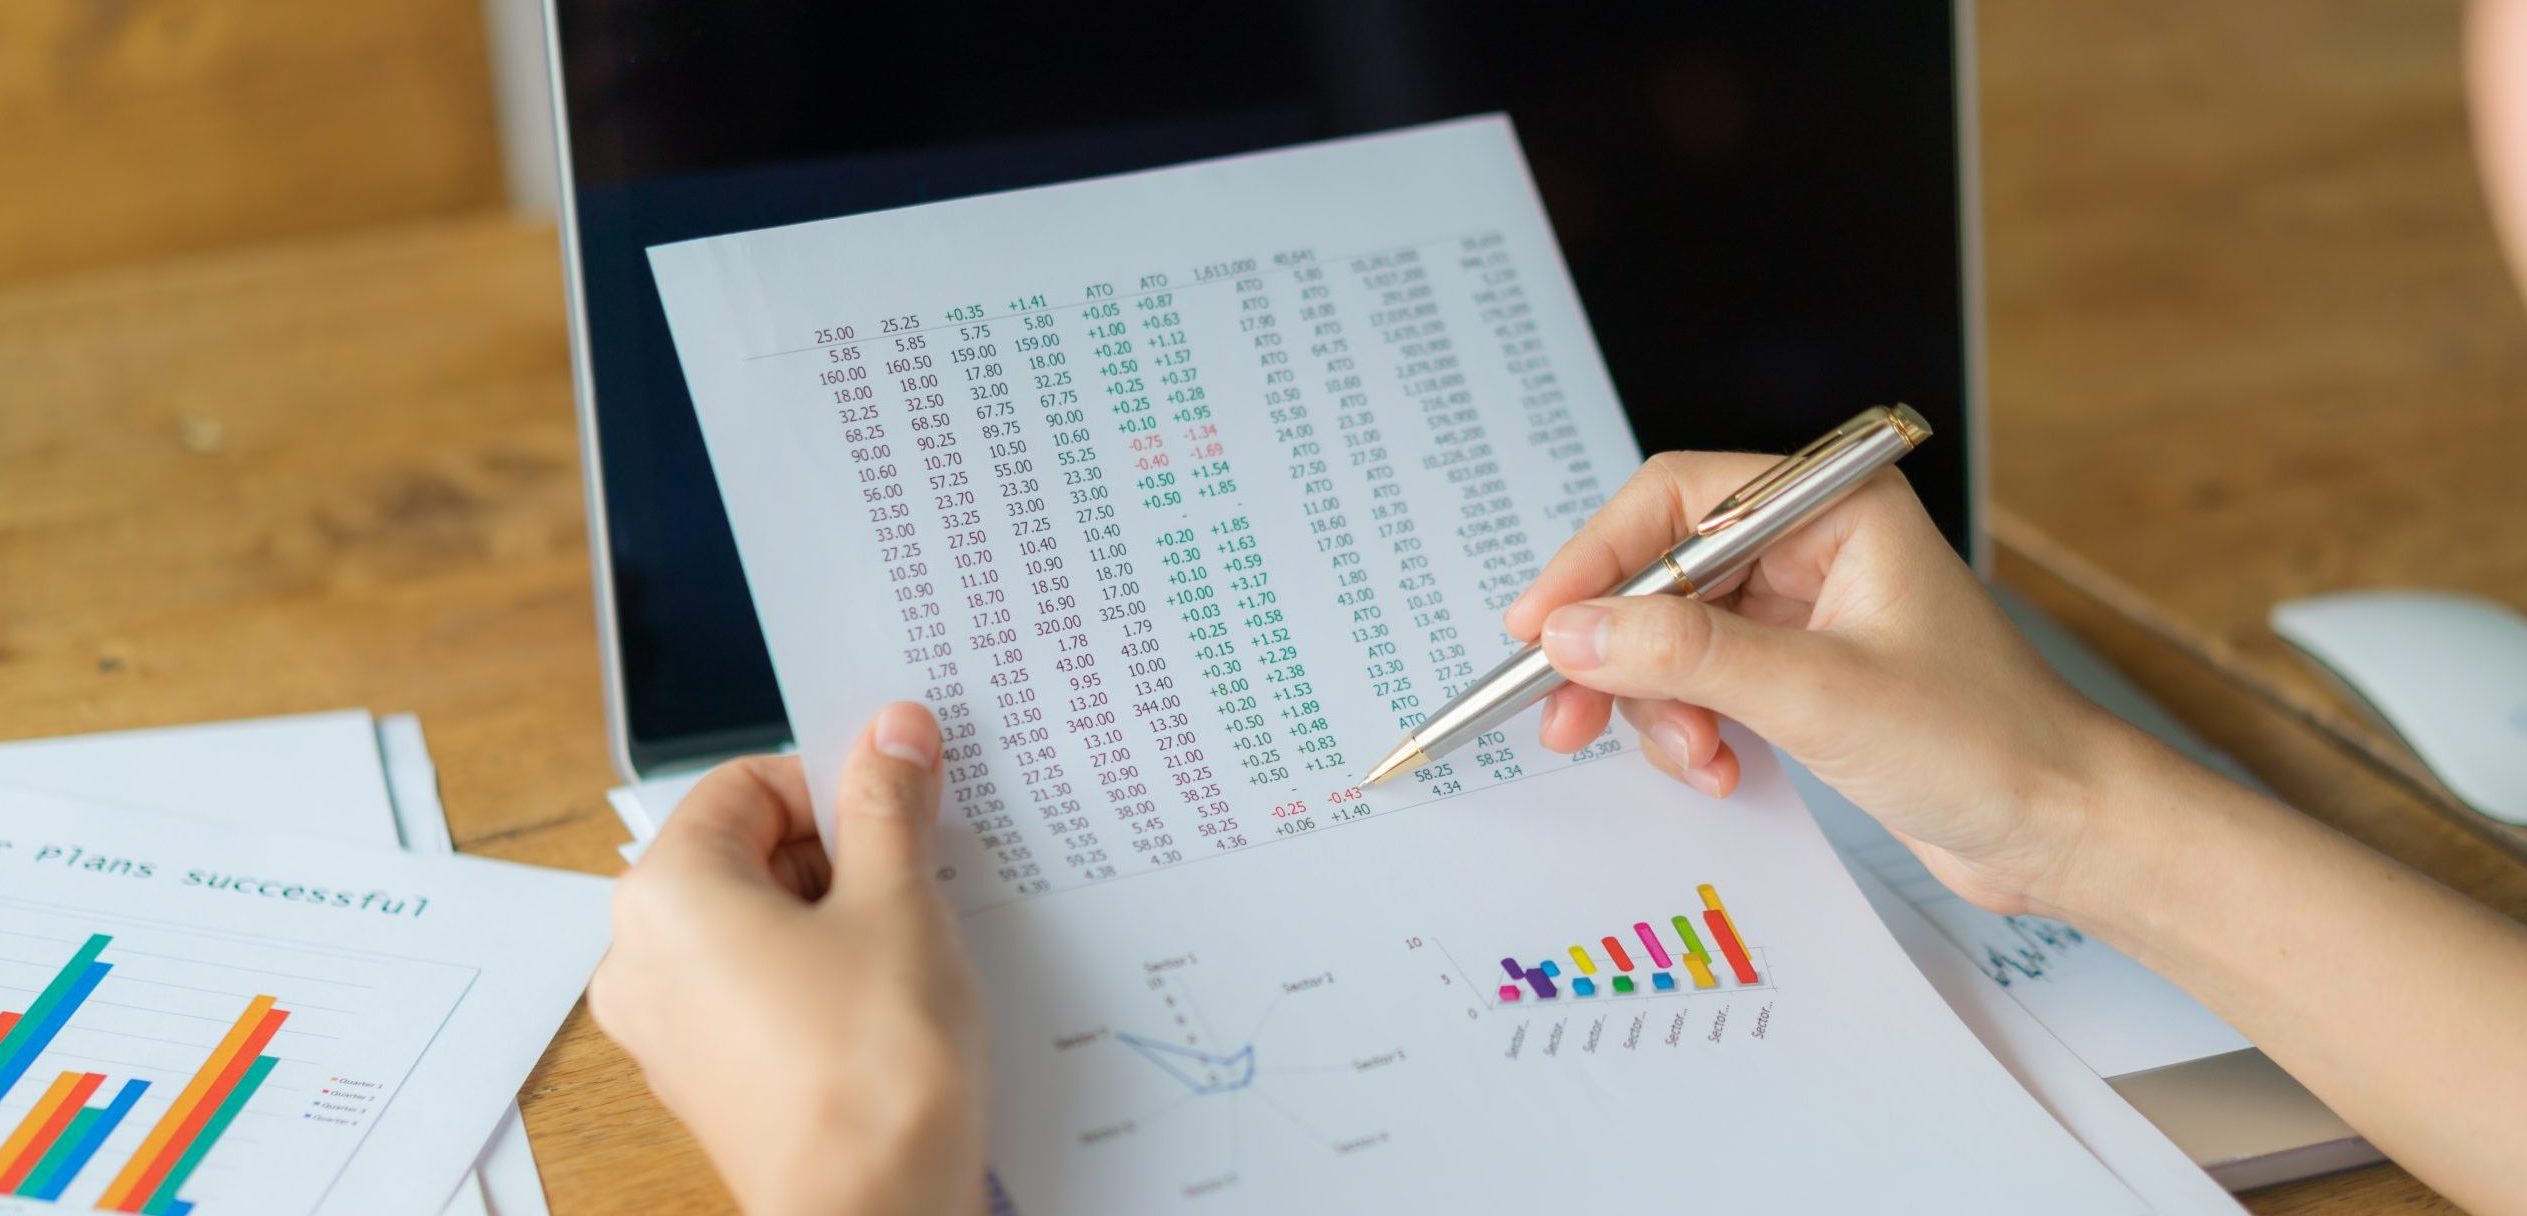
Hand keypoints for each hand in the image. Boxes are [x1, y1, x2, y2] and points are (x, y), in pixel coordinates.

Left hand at [590, 702, 986, 1215]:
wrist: (874, 1210)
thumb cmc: (873, 1068)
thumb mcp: (898, 901)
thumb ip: (888, 804)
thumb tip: (891, 733)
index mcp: (666, 894)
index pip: (746, 784)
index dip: (832, 782)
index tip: (899, 797)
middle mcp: (642, 958)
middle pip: (745, 852)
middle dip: (837, 851)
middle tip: (915, 873)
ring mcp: (669, 1027)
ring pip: (756, 924)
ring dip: (836, 914)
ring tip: (908, 944)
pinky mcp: (708, 1077)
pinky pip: (758, 989)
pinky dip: (818, 974)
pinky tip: (886, 998)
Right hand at [1505, 453, 2130, 917]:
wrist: (2061, 830)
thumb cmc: (1984, 743)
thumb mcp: (1817, 696)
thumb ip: (1685, 654)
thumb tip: (1571, 632)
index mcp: (1834, 507)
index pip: (1676, 501)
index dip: (1595, 560)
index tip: (1540, 627)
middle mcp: (1814, 545)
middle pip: (1661, 572)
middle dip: (1618, 650)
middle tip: (1564, 715)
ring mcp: (1804, 611)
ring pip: (1671, 636)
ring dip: (1660, 705)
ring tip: (1699, 759)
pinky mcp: (1800, 672)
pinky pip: (1702, 682)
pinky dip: (1693, 728)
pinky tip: (1723, 768)